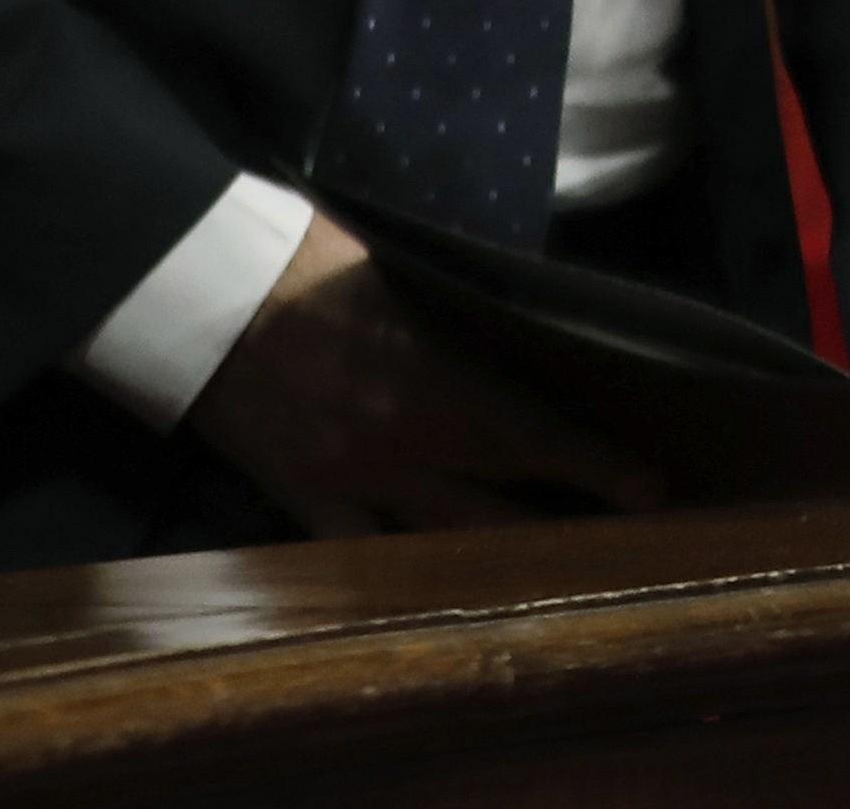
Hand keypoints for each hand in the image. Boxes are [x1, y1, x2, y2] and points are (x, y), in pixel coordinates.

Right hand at [186, 212, 663, 537]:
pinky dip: (392, 572)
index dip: (597, 467)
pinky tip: (429, 592)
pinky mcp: (296, 494)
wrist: (198, 285)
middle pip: (500, 507)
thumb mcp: (403, 277)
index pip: (537, 438)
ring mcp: (346, 479)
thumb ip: (457, 321)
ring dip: (492, 564)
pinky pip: (350, 553)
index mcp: (437, 382)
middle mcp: (402, 445)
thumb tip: (509, 336)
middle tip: (623, 548)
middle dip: (564, 530)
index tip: (652, 488)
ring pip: (436, 545)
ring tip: (546, 583)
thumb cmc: (304, 257)